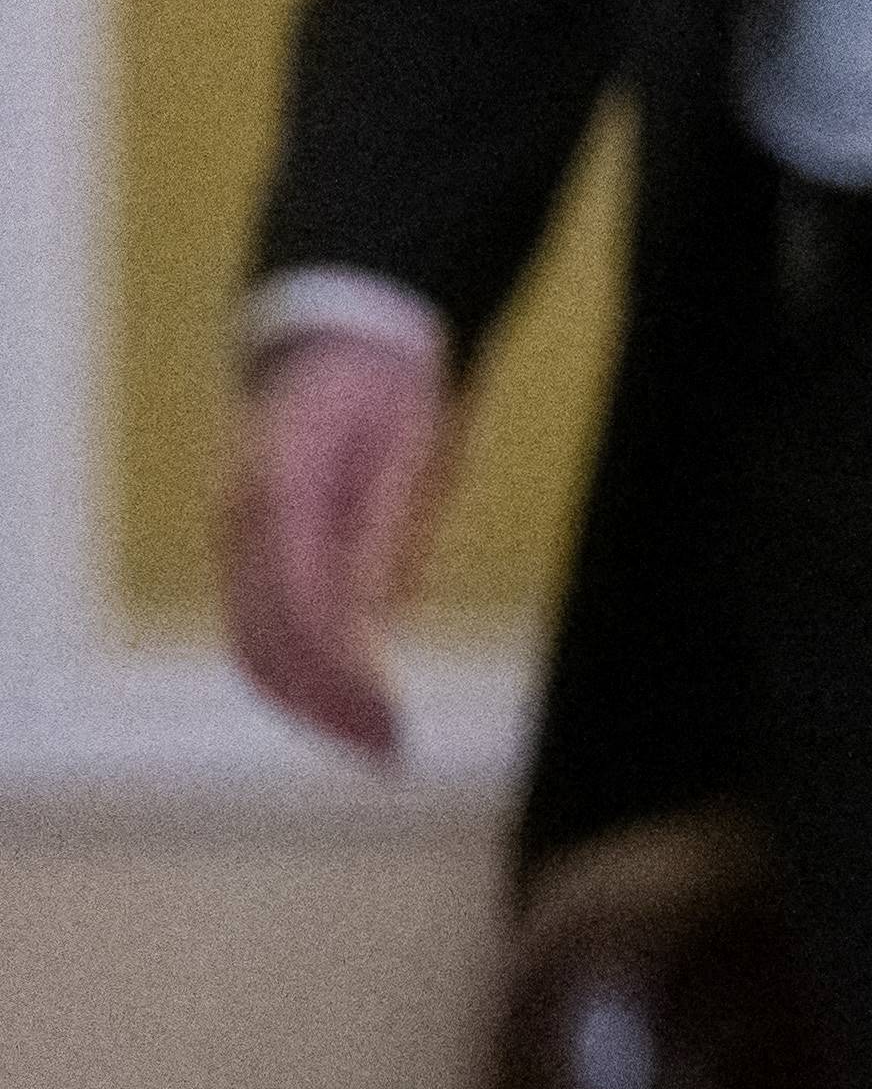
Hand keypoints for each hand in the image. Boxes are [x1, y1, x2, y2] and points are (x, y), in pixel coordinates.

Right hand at [221, 328, 451, 764]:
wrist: (339, 334)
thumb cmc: (387, 386)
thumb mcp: (413, 441)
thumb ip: (393, 524)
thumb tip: (379, 612)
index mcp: (287, 500)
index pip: (306, 615)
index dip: (344, 681)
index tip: (390, 725)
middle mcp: (247, 525)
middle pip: (270, 642)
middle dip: (325, 708)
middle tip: (389, 754)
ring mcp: (240, 536)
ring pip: (254, 641)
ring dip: (306, 702)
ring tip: (370, 745)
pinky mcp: (252, 545)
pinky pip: (258, 622)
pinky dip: (291, 671)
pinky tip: (339, 702)